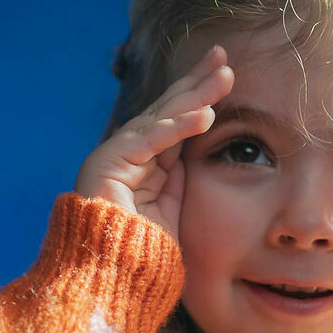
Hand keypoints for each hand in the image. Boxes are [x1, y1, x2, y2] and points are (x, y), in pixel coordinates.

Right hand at [74, 46, 233, 239]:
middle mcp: (128, 152)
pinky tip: (205, 115)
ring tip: (223, 77)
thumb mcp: (172, 207)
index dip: (199, 96)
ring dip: (195, 96)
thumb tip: (199, 141)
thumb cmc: (144, 251)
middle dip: (196, 81)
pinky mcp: (109, 163)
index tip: (224, 74)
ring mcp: (116, 155)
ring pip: (161, 118)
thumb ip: (180, 175)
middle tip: (222, 56)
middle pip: (166, 109)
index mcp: (143, 162)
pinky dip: (179, 127)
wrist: (112, 276)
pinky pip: (151, 140)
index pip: (175, 120)